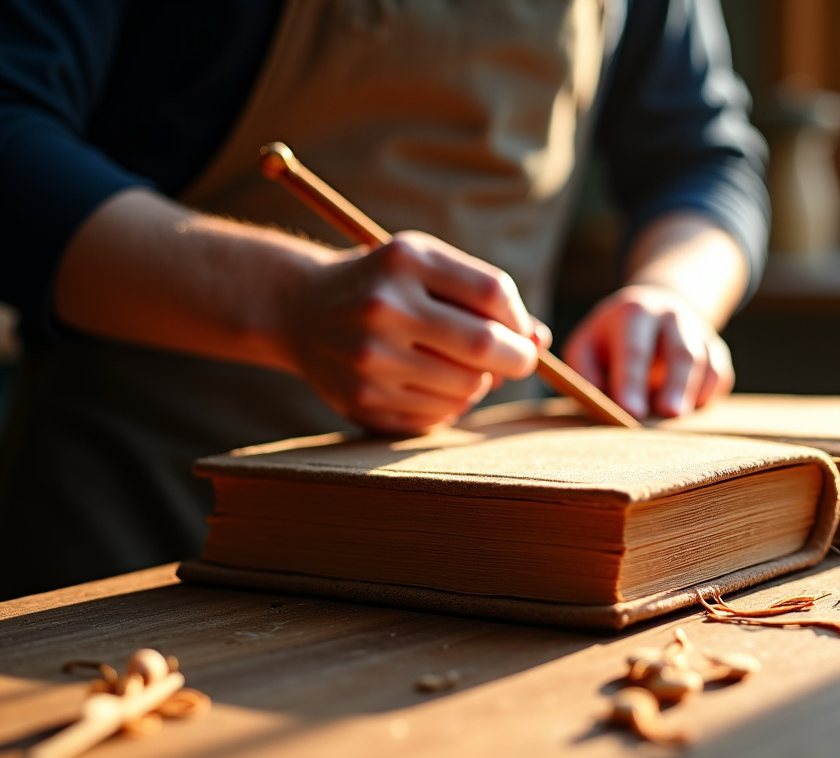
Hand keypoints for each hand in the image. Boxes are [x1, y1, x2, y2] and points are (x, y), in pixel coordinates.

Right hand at [281, 231, 541, 432]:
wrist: (299, 308)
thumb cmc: (385, 284)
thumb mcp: (427, 268)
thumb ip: (483, 296)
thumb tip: (540, 341)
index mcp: (405, 259)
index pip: (493, 293)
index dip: (520, 319)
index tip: (522, 332)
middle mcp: (384, 307)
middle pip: (484, 346)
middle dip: (516, 359)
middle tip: (517, 362)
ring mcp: (369, 357)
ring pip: (466, 388)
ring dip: (480, 384)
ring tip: (462, 369)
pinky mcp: (361, 399)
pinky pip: (436, 416)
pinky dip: (449, 405)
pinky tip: (430, 384)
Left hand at [563, 284, 733, 418]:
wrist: (652, 311)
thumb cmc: (610, 341)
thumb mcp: (585, 346)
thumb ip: (585, 372)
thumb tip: (604, 402)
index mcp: (635, 312)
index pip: (635, 349)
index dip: (632, 381)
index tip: (630, 411)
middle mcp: (672, 317)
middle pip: (683, 353)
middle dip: (677, 386)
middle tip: (669, 415)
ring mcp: (699, 331)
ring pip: (707, 365)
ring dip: (694, 395)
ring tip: (677, 418)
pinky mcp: (716, 349)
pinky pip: (720, 375)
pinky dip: (708, 395)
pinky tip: (689, 406)